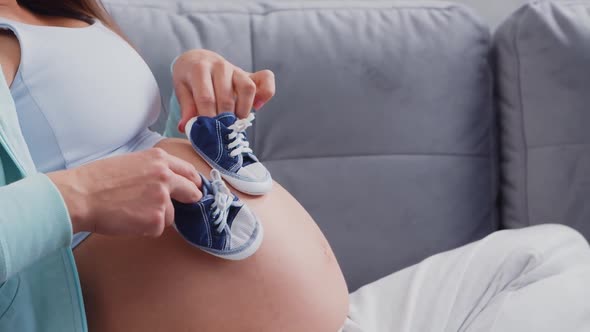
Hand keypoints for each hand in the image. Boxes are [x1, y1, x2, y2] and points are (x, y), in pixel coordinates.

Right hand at [48, 148, 201, 236]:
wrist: (80, 196)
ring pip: (171, 214)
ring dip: (157, 217)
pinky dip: (145, 228)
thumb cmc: (97, 180)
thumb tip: (168, 182)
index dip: (192, 181)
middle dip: (190, 199)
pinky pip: (157, 228)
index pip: (188, 171)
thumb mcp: (131, 162)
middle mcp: (166, 176)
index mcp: (159, 159)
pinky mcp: (157, 219)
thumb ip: (153, 170)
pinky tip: (128, 220)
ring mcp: (163, 198)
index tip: (194, 188)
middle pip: (192, 191)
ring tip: (131, 211)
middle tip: (183, 204)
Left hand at [172, 49, 275, 131]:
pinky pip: (266, 80)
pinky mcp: (250, 74)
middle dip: (224, 119)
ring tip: (235, 122)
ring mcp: (236, 69)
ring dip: (243, 110)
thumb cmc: (190, 79)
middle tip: (220, 132)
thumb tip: (186, 127)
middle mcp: (220, 66)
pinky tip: (257, 107)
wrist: (198, 60)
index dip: (207, 118)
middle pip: (227, 97)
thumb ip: (187, 108)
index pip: (206, 97)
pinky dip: (265, 94)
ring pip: (248, 88)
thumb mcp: (182, 90)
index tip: (207, 132)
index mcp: (200, 69)